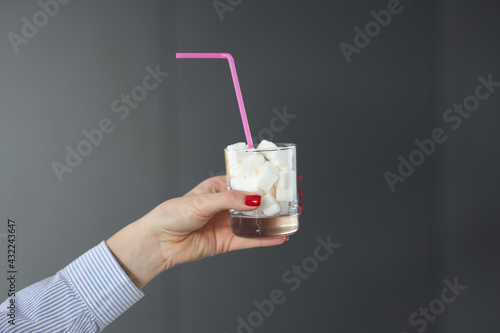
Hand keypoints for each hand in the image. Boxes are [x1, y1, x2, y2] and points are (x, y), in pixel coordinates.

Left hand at [106, 176, 286, 288]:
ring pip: (255, 220)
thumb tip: (255, 200)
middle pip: (255, 201)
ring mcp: (227, 223)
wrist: (158, 242)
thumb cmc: (172, 214)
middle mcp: (225, 205)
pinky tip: (280, 236)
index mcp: (218, 188)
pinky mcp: (226, 242)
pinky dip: (266, 239)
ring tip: (294, 214)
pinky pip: (250, 240)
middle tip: (294, 195)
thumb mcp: (202, 201)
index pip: (246, 180)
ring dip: (274, 218)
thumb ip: (230, 200)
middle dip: (274, 198)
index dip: (264, 177)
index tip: (282, 174)